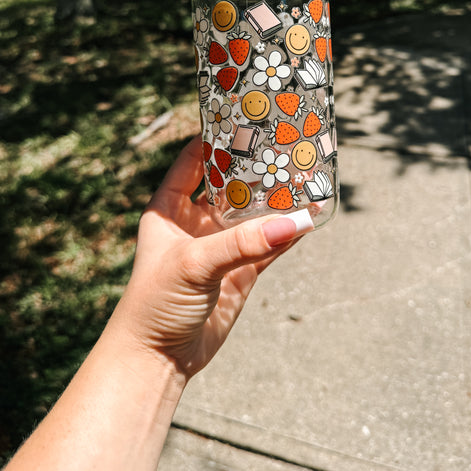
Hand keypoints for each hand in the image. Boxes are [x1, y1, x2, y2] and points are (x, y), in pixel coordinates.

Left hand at [116, 135, 312, 379]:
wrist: (158, 359)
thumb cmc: (156, 302)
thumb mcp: (194, 263)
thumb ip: (243, 243)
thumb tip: (294, 223)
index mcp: (169, 209)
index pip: (192, 161)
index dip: (214, 139)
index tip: (242, 117)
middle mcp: (194, 223)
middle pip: (229, 185)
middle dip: (253, 167)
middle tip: (282, 143)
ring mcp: (219, 247)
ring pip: (253, 215)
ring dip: (275, 201)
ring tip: (303, 175)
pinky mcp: (239, 274)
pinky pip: (268, 247)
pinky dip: (288, 234)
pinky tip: (309, 218)